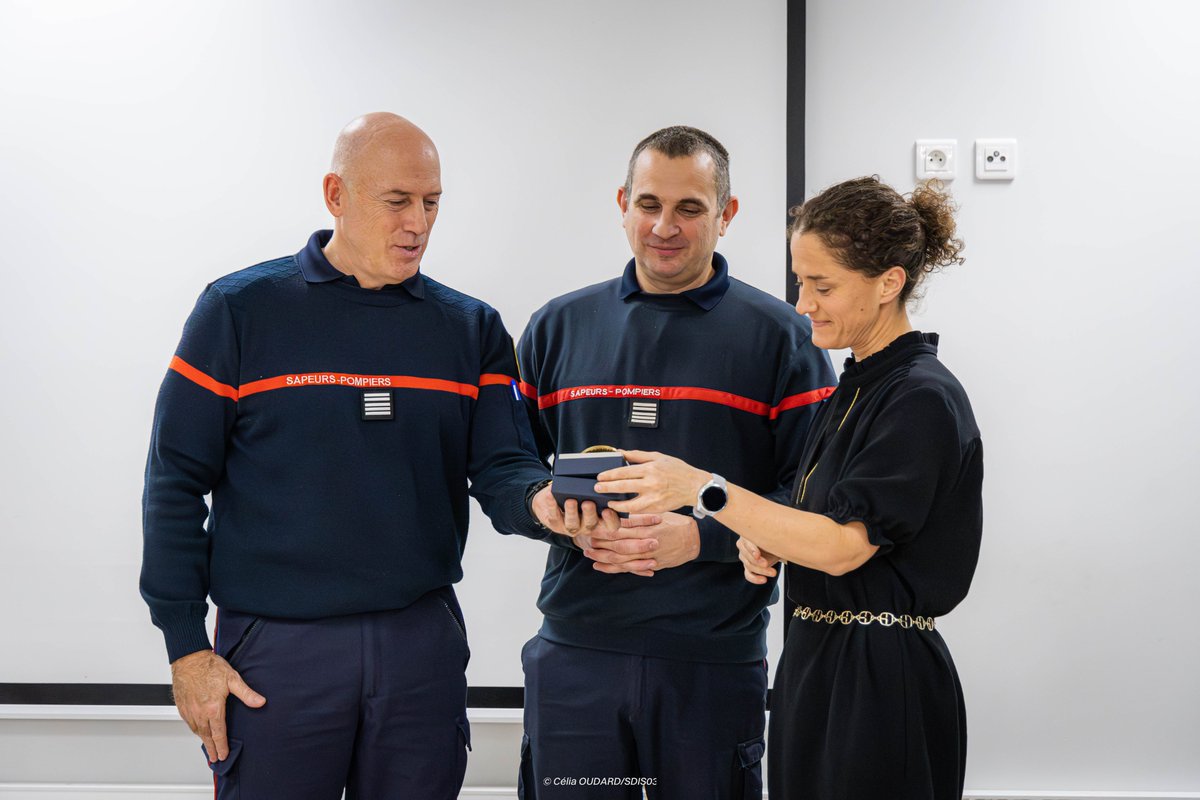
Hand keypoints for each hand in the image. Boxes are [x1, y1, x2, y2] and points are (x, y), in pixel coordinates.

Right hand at [171, 649, 265, 762]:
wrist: (189, 659)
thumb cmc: (209, 667)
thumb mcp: (233, 679)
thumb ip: (246, 693)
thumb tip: (260, 702)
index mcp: (213, 708)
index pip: (219, 733)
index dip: (222, 746)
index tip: (223, 755)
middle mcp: (199, 712)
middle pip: (206, 736)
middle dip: (212, 749)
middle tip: (216, 758)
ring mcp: (189, 710)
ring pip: (197, 730)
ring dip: (203, 740)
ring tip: (209, 747)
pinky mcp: (182, 706)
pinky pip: (189, 723)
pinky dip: (195, 730)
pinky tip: (198, 731)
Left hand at [531, 484, 619, 538]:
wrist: (550, 501)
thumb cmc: (573, 494)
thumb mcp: (586, 490)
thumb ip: (593, 485)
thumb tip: (597, 470)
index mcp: (599, 518)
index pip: (611, 524)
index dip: (611, 520)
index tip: (608, 510)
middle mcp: (586, 525)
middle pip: (591, 524)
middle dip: (589, 514)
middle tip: (588, 503)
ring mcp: (571, 527)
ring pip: (572, 524)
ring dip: (572, 513)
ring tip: (571, 501)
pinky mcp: (555, 524)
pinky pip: (554, 516)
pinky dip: (552, 505)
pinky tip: (551, 496)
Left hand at [589, 511, 698, 576]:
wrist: (694, 539)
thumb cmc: (675, 523)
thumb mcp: (659, 514)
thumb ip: (640, 516)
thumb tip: (620, 513)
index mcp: (647, 528)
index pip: (621, 528)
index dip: (605, 528)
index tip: (591, 524)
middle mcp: (646, 543)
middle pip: (618, 544)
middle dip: (600, 542)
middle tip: (585, 539)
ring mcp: (648, 557)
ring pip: (621, 558)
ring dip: (602, 556)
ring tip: (588, 552)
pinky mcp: (650, 565)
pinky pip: (629, 569)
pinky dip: (613, 569)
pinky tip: (599, 566)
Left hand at [594, 450, 709, 514]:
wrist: (695, 486)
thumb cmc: (677, 470)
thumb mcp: (658, 457)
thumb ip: (637, 455)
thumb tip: (619, 452)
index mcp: (650, 469)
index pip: (623, 472)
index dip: (609, 475)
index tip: (600, 477)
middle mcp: (651, 484)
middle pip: (623, 487)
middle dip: (607, 488)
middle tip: (597, 488)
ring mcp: (654, 498)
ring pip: (629, 504)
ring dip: (616, 504)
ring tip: (608, 502)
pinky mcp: (657, 508)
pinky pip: (639, 511)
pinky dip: (629, 510)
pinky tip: (622, 508)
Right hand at [737, 537, 780, 584]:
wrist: (776, 543)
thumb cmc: (773, 537)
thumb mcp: (772, 535)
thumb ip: (771, 537)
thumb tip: (776, 539)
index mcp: (747, 534)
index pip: (747, 543)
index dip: (752, 550)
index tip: (757, 555)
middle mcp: (743, 545)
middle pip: (747, 556)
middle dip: (758, 562)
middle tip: (767, 565)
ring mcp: (744, 556)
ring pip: (749, 565)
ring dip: (761, 570)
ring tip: (773, 572)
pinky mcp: (748, 566)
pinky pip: (748, 574)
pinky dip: (755, 578)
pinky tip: (764, 580)